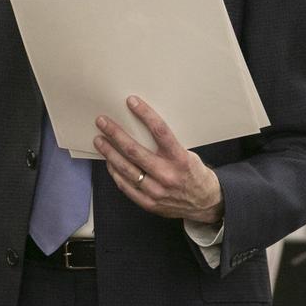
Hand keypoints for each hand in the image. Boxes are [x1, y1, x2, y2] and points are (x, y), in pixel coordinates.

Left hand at [94, 95, 223, 223]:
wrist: (205, 204)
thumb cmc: (193, 173)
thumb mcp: (188, 154)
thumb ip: (167, 145)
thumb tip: (141, 127)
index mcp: (180, 158)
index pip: (160, 131)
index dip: (145, 114)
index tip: (131, 102)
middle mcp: (168, 175)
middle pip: (134, 151)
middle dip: (115, 133)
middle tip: (102, 122)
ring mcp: (157, 191)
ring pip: (126, 169)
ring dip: (109, 152)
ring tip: (99, 140)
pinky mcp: (149, 203)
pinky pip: (126, 186)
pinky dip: (115, 172)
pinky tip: (109, 162)